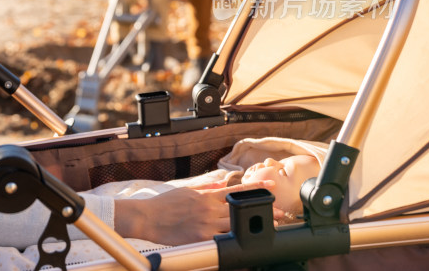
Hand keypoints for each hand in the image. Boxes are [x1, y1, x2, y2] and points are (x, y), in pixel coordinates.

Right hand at [114, 179, 276, 245]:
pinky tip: (246, 246)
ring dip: (253, 228)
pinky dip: (233, 243)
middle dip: (262, 211)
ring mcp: (206, 223)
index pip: (235, 190)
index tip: (270, 185)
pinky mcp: (201, 237)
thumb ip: (207, 188)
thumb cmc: (165, 204)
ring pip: (236, 225)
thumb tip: (222, 183)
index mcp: (206, 195)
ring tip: (270, 230)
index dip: (255, 187)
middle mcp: (209, 207)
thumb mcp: (187, 191)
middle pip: (241, 209)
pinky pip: (222, 241)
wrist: (147, 216)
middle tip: (281, 214)